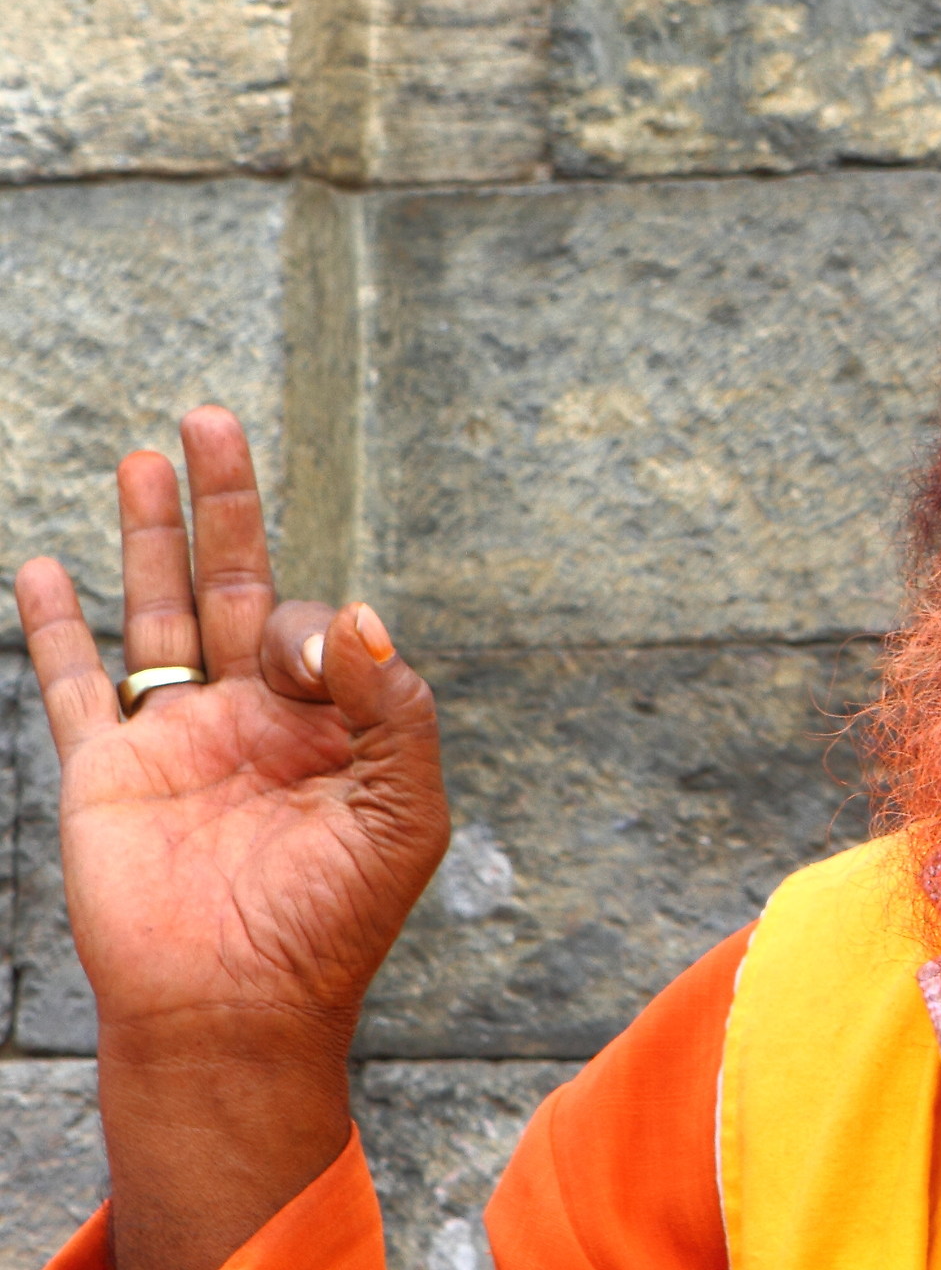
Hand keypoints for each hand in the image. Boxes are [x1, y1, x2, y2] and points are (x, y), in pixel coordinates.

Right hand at [14, 406, 446, 1269]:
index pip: (325, 628)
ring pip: (160, 612)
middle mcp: (252, 714)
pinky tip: (48, 568)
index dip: (324, 629)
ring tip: (146, 456)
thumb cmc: (335, 921)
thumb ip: (397, 709)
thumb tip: (366, 613)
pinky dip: (56, 627)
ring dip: (150, 537)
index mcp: (330, 720)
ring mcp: (176, 736)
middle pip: (238, 580)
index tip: (309, 669)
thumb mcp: (405, 811)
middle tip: (213, 418)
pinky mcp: (107, 769)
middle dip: (227, 503)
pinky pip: (76, 684)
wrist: (238, 1009)